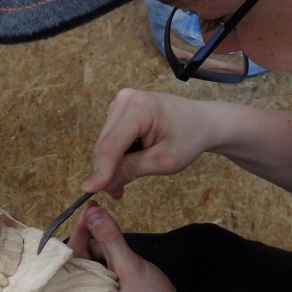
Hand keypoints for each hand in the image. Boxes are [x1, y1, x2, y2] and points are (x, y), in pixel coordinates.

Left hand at [68, 201, 197, 291]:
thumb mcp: (129, 266)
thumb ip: (109, 239)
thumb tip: (92, 213)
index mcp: (83, 290)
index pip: (72, 253)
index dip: (79, 229)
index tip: (89, 207)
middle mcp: (88, 289)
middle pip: (83, 252)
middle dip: (92, 233)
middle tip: (100, 209)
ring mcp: (102, 288)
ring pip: (97, 255)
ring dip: (106, 241)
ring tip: (119, 237)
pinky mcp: (115, 285)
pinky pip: (109, 262)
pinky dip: (115, 251)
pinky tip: (127, 251)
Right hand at [81, 89, 221, 197]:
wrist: (201, 121)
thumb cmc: (188, 139)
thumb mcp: (163, 161)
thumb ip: (130, 170)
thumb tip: (98, 185)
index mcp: (140, 108)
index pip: (111, 146)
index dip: (100, 171)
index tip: (90, 192)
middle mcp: (126, 99)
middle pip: (103, 145)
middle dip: (106, 171)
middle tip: (117, 192)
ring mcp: (121, 101)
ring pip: (103, 143)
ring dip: (110, 164)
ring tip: (126, 178)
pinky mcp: (118, 108)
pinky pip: (108, 138)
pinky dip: (115, 154)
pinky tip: (130, 160)